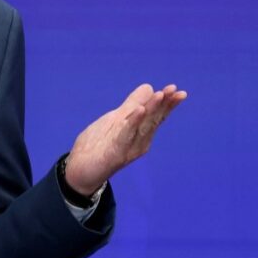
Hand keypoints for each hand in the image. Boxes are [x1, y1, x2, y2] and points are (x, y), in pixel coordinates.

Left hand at [65, 84, 187, 195]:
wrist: (80, 170)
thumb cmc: (99, 144)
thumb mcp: (115, 120)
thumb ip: (131, 105)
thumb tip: (149, 87)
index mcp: (140, 133)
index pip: (156, 116)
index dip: (167, 104)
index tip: (176, 89)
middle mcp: (139, 141)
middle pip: (153, 120)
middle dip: (164, 105)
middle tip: (176, 91)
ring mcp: (129, 148)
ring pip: (143, 126)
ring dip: (152, 110)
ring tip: (160, 94)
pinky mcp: (116, 153)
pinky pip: (126, 135)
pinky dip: (133, 122)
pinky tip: (140, 110)